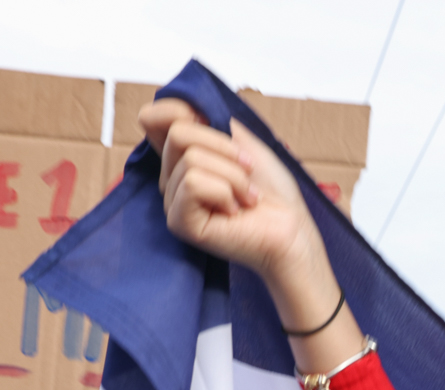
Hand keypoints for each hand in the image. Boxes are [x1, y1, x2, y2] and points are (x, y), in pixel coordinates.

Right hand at [141, 100, 315, 287]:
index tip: (222, 132)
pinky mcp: (179, 222)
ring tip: (246, 198)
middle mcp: (171, 178)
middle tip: (247, 173)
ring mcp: (172, 201)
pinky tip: (235, 211)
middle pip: (178, 133)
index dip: (180, 112)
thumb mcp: (240, 139)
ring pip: (190, 160)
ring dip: (233, 176)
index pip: (152, 118)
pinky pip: (193, 184)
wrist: (292, 227)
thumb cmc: (272, 189)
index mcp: (181, 156)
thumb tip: (172, 107)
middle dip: (224, 149)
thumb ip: (205, 118)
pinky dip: (225, 192)